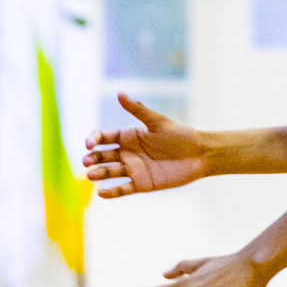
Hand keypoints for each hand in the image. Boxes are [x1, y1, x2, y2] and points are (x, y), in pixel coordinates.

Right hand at [84, 92, 207, 198]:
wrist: (200, 155)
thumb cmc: (181, 135)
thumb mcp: (158, 121)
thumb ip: (138, 109)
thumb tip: (119, 93)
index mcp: (129, 136)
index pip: (104, 137)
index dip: (94, 139)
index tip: (90, 143)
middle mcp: (128, 152)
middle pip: (104, 155)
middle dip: (93, 158)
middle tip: (86, 161)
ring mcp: (134, 169)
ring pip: (111, 172)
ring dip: (99, 173)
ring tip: (90, 175)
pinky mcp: (142, 184)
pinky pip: (123, 189)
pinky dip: (111, 192)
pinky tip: (101, 193)